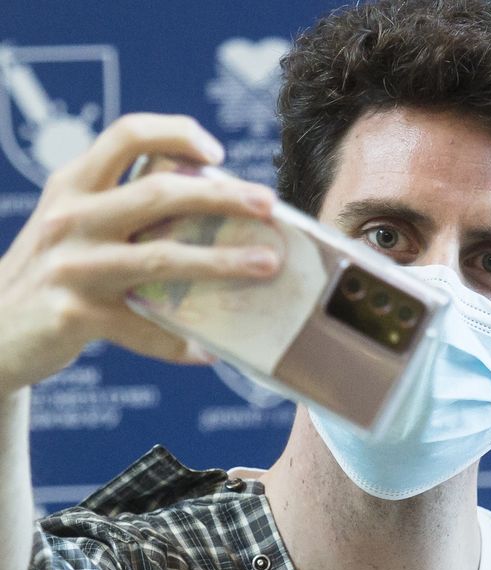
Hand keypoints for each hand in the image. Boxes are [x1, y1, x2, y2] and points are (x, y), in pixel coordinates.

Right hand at [0, 113, 279, 394]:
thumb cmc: (56, 270)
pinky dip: (180, 342)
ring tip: (266, 265)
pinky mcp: (74, 314)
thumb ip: (128, 203)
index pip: (127, 135)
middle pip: (158, 193)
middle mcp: (71, 217)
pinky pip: (143, 328)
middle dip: (223, 197)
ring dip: (221, 261)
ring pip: (161, 257)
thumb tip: (216, 196)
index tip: (219, 153)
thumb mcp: (77, 222)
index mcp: (75, 185)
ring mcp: (72, 266)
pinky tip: (210, 351)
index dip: (177, 133)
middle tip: (269, 205)